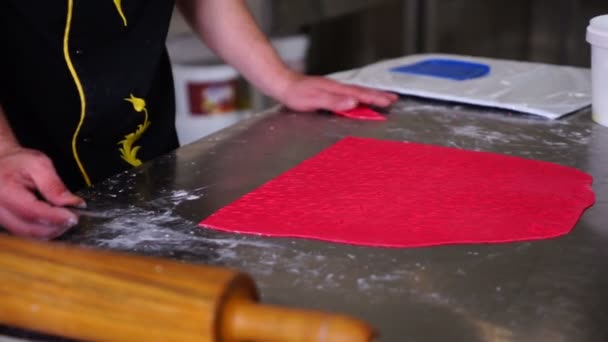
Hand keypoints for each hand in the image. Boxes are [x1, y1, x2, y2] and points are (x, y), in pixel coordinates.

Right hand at [0, 147, 83, 238]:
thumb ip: (55, 186)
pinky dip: (43, 230)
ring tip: (65, 217)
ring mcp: (0, 218)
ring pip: (28, 234)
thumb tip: (74, 203)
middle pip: (30, 228)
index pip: (33, 212)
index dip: (56, 217)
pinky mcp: (5, 222)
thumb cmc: (17, 162)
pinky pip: (25, 232)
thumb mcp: (39, 164)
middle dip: (56, 227)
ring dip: (51, 230)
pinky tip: (54, 220)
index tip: (74, 217)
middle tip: (74, 217)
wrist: (1, 163)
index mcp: (6, 191)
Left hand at [275, 73, 397, 112]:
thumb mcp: (314, 100)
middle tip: (393, 99)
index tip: (390, 101)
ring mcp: (331, 89)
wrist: (280, 84)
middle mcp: (336, 88)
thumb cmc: (295, 94)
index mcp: (336, 90)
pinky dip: (357, 97)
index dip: (376, 98)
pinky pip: (347, 95)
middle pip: (361, 91)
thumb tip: (354, 102)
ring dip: (369, 96)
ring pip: (355, 92)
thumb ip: (334, 102)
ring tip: (380, 99)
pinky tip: (356, 100)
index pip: (360, 94)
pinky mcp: (325, 92)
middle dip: (378, 96)